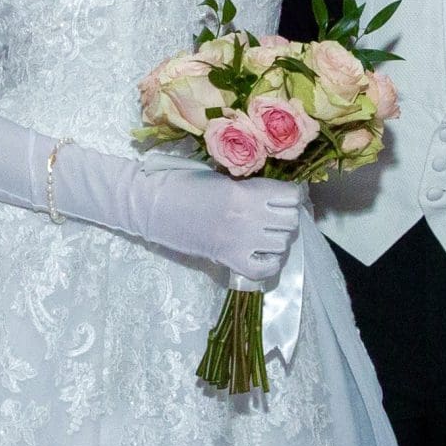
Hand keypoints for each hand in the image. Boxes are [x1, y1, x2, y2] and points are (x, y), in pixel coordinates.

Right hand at [131, 152, 305, 282]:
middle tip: (274, 215)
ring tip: (265, 234)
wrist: (154, 206)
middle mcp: (249, 217)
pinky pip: (264, 269)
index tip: (285, 197)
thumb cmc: (183, 184)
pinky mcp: (229, 260)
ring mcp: (240, 241)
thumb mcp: (221, 176)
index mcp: (246, 191)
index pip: (291, 196)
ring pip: (282, 244)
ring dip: (277, 239)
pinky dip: (269, 264)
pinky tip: (261, 254)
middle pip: (291, 221)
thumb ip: (249, 186)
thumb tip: (275, 194)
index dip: (292, 196)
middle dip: (286, 217)